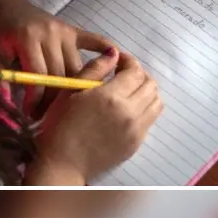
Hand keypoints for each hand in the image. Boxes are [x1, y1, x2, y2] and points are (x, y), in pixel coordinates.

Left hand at [0, 0, 112, 114]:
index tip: (32, 114)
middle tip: (47, 116)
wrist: (8, 4)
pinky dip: (104, 50)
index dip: (37, 100)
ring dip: (73, 89)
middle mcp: (51, 35)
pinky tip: (115, 63)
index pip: (40, 77)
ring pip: (76, 67)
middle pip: (61, 75)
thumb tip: (12, 104)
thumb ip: (6, 76)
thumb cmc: (1, 31)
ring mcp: (65, 32)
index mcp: (29, 40)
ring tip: (66, 106)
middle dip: (54, 100)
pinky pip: (93, 40)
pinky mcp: (74, 30)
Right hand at [35, 50, 162, 182]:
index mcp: (112, 96)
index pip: (135, 71)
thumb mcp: (71, 91)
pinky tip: (127, 111)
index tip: (118, 62)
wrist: (63, 164)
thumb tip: (114, 54)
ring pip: (156, 102)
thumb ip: (95, 69)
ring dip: (146, 92)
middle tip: (123, 76)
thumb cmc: (60, 126)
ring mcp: (136, 130)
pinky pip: (150, 120)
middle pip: (150, 84)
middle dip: (139, 75)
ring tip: (129, 92)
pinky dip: (144, 110)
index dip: (128, 62)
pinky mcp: (136, 144)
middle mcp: (130, 112)